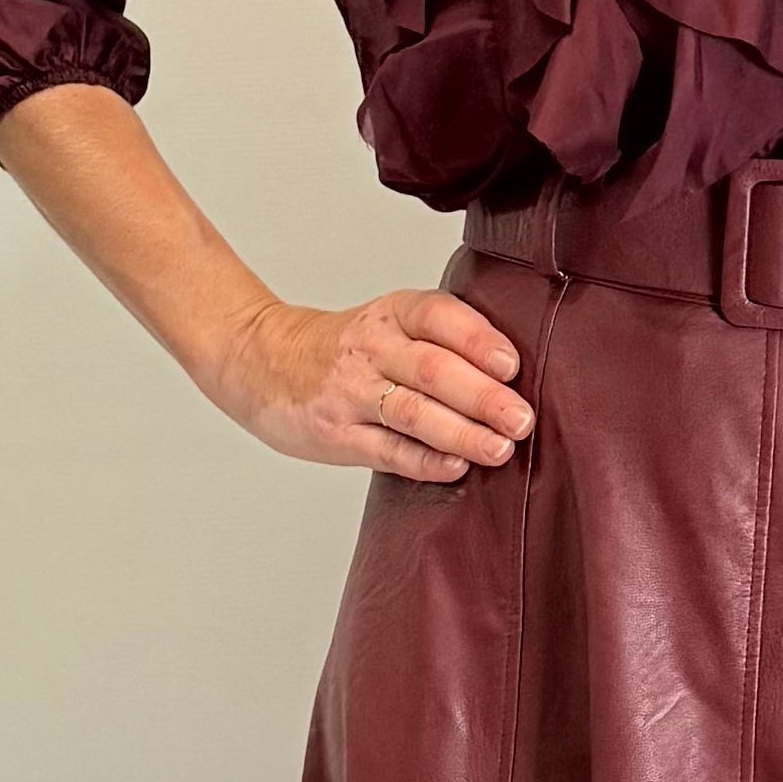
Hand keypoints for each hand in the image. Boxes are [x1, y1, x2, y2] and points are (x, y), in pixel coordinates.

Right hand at [207, 287, 537, 479]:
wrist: (260, 360)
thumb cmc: (345, 349)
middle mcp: (371, 348)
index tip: (513, 365)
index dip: (478, 340)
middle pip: (433, 369)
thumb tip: (518, 380)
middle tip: (522, 419)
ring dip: (462, 433)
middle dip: (483, 396)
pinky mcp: (336, 434)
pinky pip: (387, 450)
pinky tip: (455, 467)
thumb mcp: (388, 323)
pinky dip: (425, 461)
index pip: (438, 316)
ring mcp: (350, 392)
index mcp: (392, 314)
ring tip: (501, 448)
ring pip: (413, 412)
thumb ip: (442, 342)